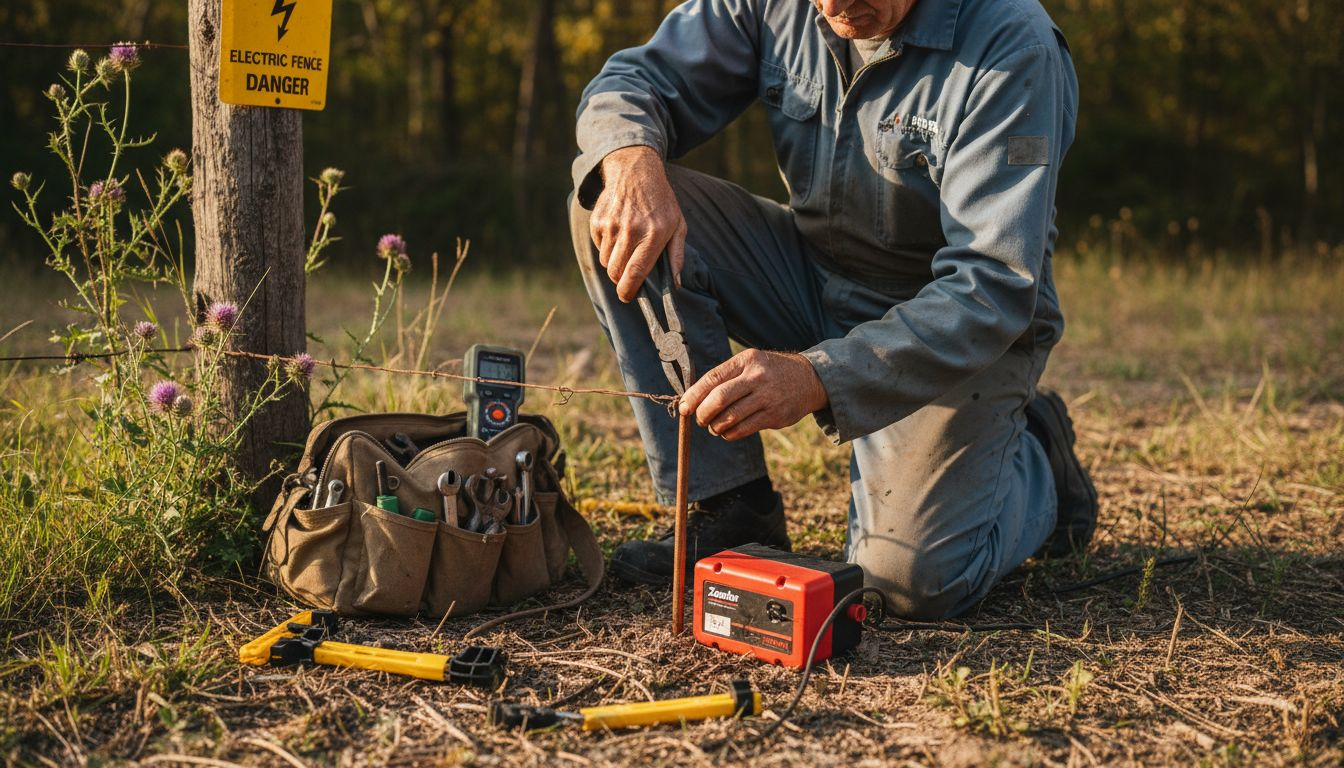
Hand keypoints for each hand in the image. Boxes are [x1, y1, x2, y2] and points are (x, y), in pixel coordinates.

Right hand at [590, 146, 686, 301]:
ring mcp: (611, 225)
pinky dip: (607, 248)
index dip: (628, 291)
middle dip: (621, 281)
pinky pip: (600, 247)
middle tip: (629, 278)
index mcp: (653, 235)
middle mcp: (630, 231)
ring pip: (606, 262)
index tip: (627, 297)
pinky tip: (619, 233)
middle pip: (616, 272)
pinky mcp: (598, 221)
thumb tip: (677, 284)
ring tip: (627, 249)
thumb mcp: (678, 225)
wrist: (635, 171)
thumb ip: (677, 255)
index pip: (635, 272)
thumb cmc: (661, 202)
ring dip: (614, 263)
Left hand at [678, 350, 828, 440]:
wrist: (809, 379)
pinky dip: (730, 434)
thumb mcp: (750, 363)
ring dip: (716, 426)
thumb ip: (725, 377)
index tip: (684, 407)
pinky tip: (728, 432)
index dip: (694, 395)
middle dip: (703, 413)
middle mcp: (757, 377)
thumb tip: (693, 398)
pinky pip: (744, 429)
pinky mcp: (775, 415)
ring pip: (730, 417)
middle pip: (719, 399)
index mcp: (746, 361)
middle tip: (699, 420)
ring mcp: (767, 397)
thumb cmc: (769, 372)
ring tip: (714, 426)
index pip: (713, 378)